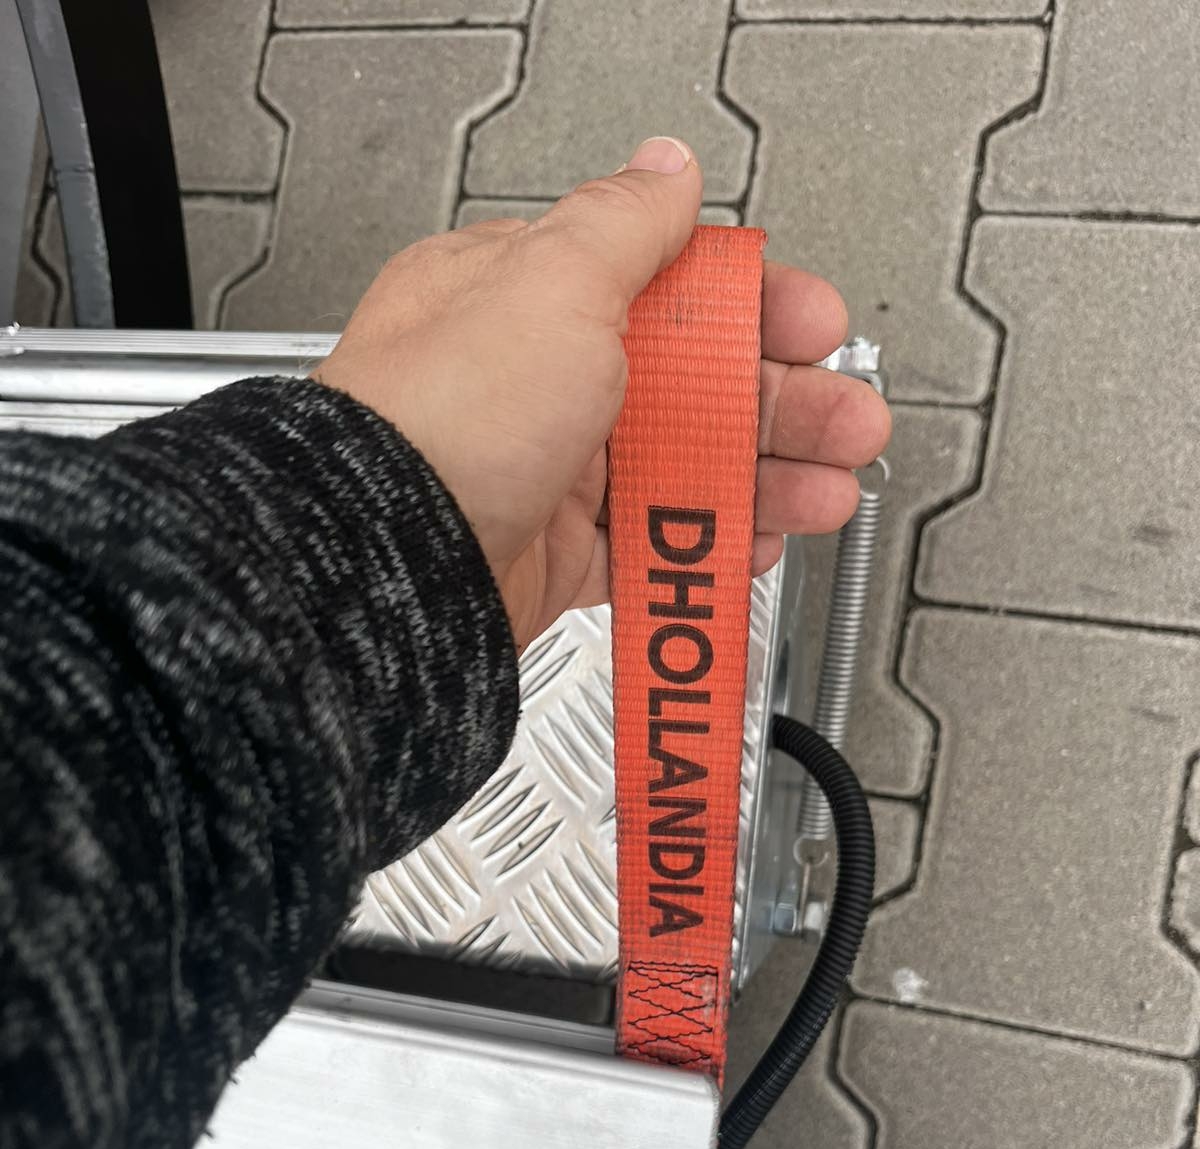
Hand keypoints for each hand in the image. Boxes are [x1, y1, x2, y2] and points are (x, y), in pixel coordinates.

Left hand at [313, 136, 890, 652]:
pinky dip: (710, 544)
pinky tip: (756, 541)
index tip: (813, 329)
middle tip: (848, 422)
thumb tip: (666, 168)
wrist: (392, 562)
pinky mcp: (556, 554)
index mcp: (526, 299)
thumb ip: (623, 225)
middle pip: (690, 385)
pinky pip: (653, 544)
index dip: (752, 307)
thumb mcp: (550, 282)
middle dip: (782, 403)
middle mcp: (535, 382)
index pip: (665, 288)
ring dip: (765, 477)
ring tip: (827, 492)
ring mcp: (548, 472)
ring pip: (681, 468)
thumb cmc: (445, 416)